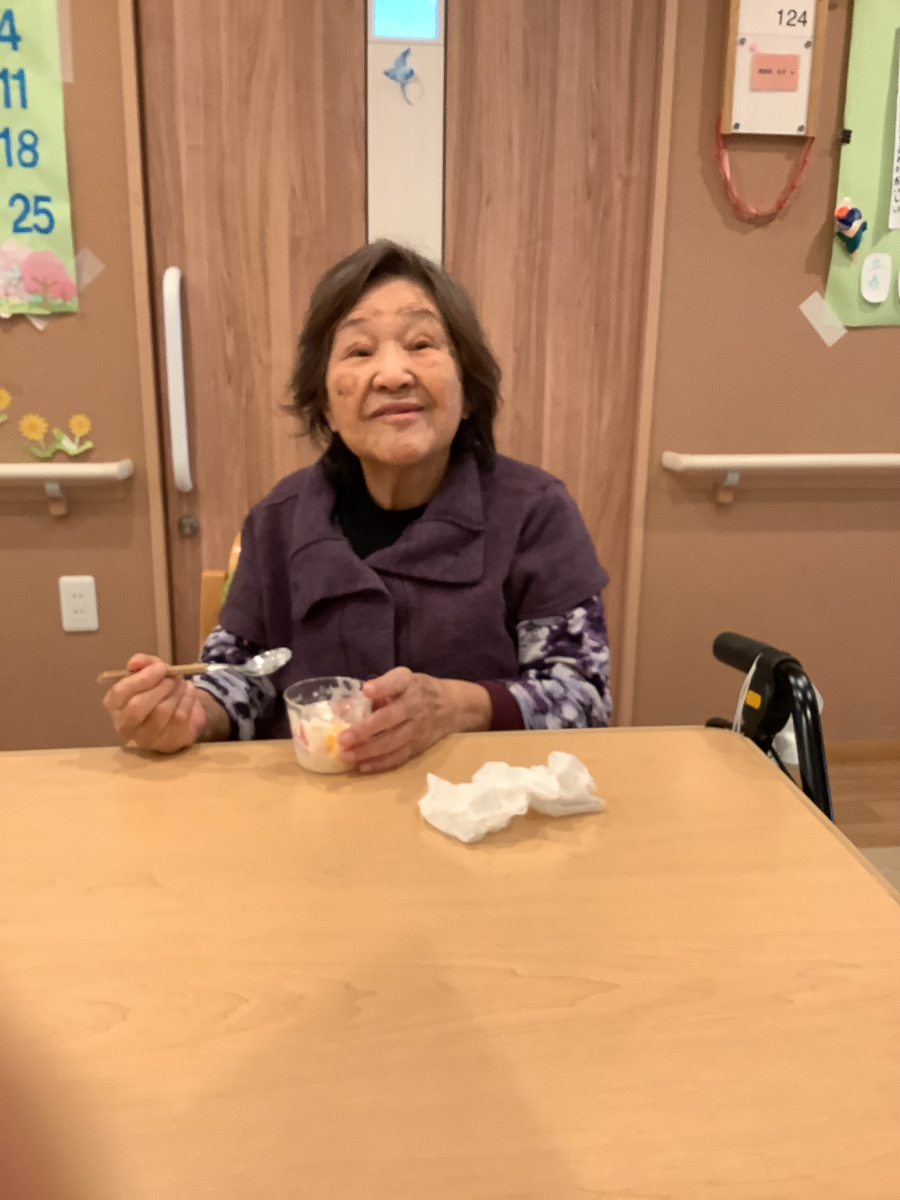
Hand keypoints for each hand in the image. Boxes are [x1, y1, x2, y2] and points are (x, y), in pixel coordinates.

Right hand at [102, 653, 215, 752]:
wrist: (183, 713)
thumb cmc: (159, 691)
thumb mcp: (150, 672)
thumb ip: (143, 663)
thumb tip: (135, 662)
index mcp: (114, 706)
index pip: (119, 694)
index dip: (141, 679)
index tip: (160, 667)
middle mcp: (125, 726)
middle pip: (137, 707)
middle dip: (160, 687)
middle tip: (173, 677)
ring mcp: (146, 738)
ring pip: (161, 711)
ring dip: (176, 691)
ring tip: (182, 683)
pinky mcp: (168, 743)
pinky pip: (179, 717)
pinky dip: (187, 699)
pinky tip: (189, 691)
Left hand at [338, 667, 491, 773]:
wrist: (451, 706)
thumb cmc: (415, 690)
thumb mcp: (399, 680)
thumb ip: (373, 693)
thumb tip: (341, 708)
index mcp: (408, 683)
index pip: (396, 682)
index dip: (382, 687)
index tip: (366, 690)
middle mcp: (415, 704)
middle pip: (391, 718)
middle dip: (366, 729)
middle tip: (343, 739)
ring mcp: (418, 727)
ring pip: (394, 741)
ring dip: (369, 751)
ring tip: (346, 756)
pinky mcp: (419, 745)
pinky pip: (399, 756)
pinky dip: (381, 763)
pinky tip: (362, 765)